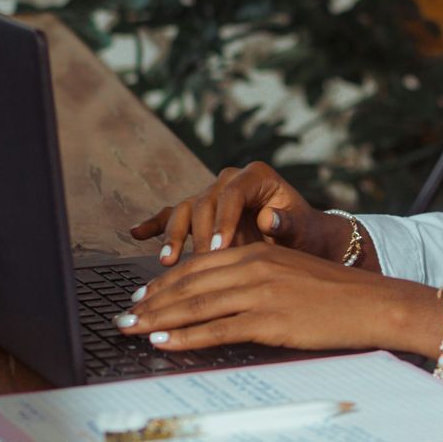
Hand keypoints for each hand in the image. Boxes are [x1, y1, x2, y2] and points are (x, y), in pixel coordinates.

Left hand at [117, 243, 442, 361]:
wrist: (374, 303)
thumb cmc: (336, 295)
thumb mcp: (291, 274)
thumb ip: (257, 278)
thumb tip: (223, 297)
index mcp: (257, 253)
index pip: (198, 265)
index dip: (164, 282)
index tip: (140, 295)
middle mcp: (253, 267)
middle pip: (188, 284)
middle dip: (150, 301)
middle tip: (122, 316)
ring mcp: (260, 293)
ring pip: (195, 305)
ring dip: (157, 319)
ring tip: (130, 329)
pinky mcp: (270, 320)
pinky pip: (217, 330)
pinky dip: (185, 337)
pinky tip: (163, 343)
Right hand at [131, 164, 357, 266]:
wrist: (305, 240)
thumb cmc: (306, 235)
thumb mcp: (304, 230)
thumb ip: (289, 223)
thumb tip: (270, 217)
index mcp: (256, 177)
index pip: (232, 194)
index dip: (223, 221)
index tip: (219, 249)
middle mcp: (229, 180)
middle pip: (204, 203)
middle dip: (198, 236)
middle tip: (197, 265)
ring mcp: (212, 195)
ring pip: (185, 211)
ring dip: (174, 236)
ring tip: (167, 261)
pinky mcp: (200, 214)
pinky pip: (173, 216)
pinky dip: (155, 225)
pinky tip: (136, 234)